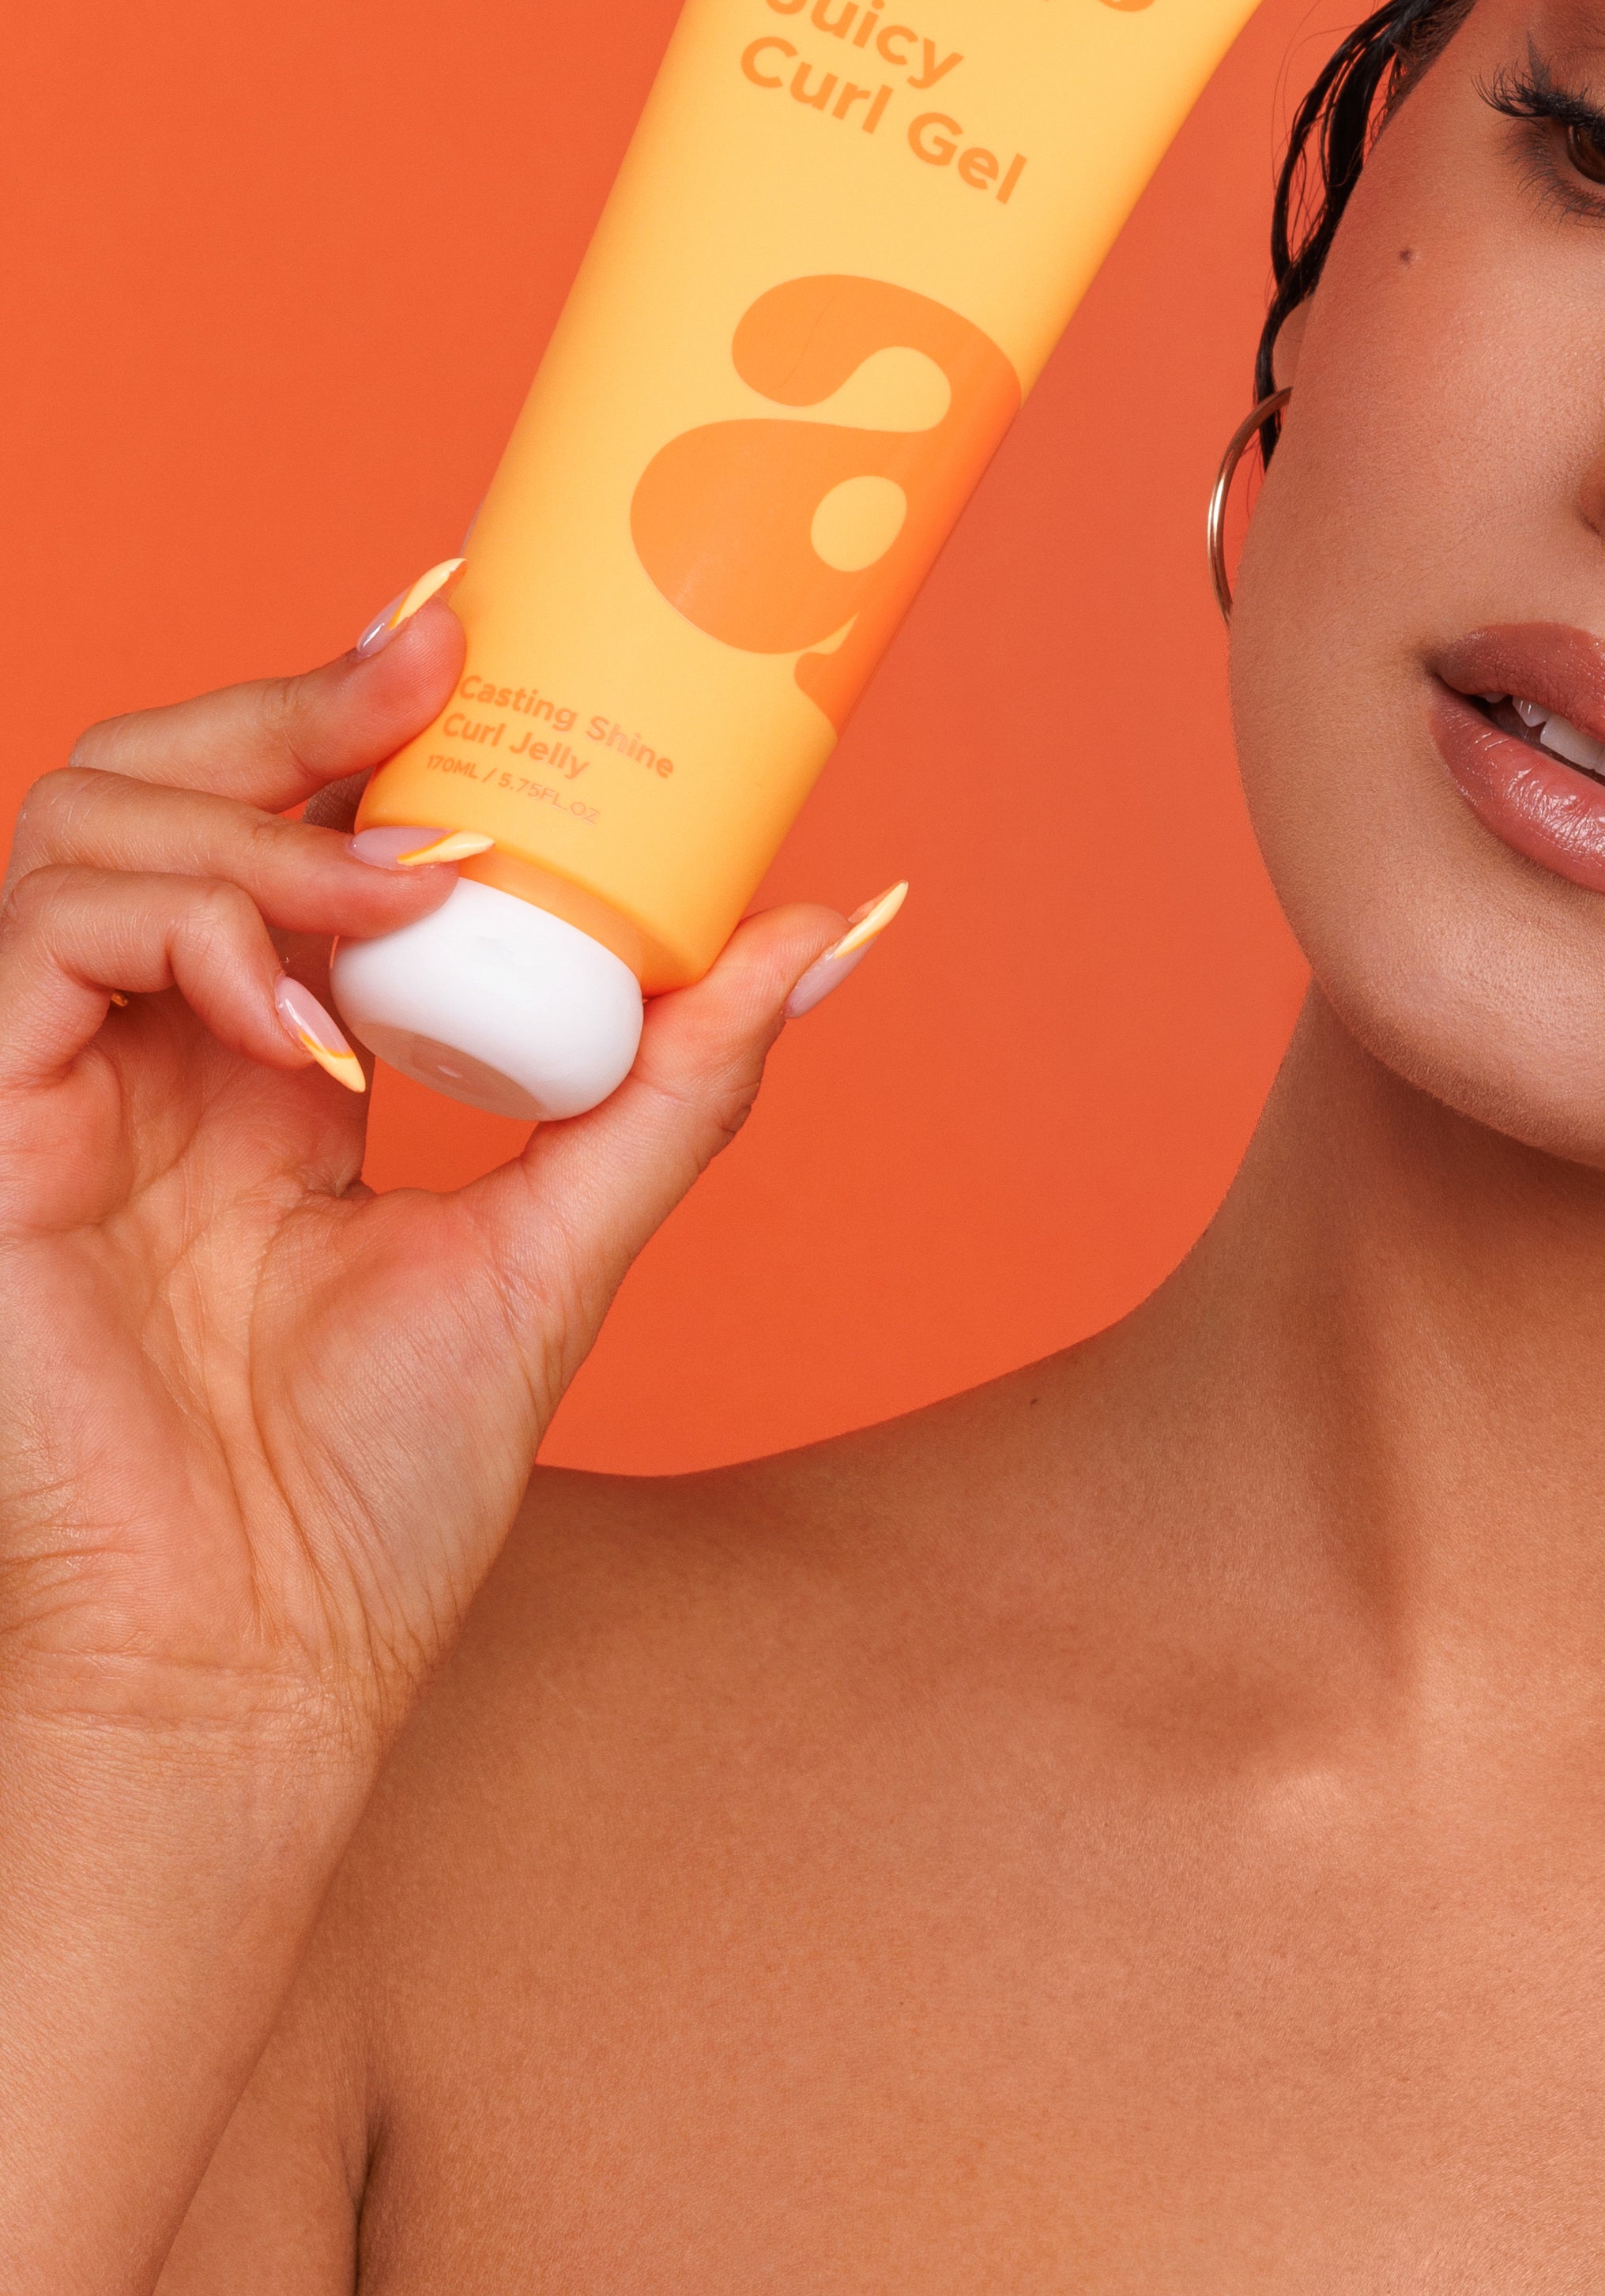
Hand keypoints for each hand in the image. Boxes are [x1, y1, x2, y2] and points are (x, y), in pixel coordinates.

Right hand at [0, 598, 857, 1771]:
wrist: (261, 1664)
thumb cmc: (377, 1495)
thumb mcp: (569, 1240)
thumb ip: (680, 1080)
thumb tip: (833, 926)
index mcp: (274, 1065)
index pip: (289, 832)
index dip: (355, 718)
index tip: (480, 632)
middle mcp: (154, 1054)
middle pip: (168, 787)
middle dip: (294, 703)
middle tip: (438, 658)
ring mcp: (51, 1088)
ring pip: (87, 833)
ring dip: (263, 826)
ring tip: (416, 886)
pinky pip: (35, 952)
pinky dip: (182, 939)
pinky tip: (301, 1020)